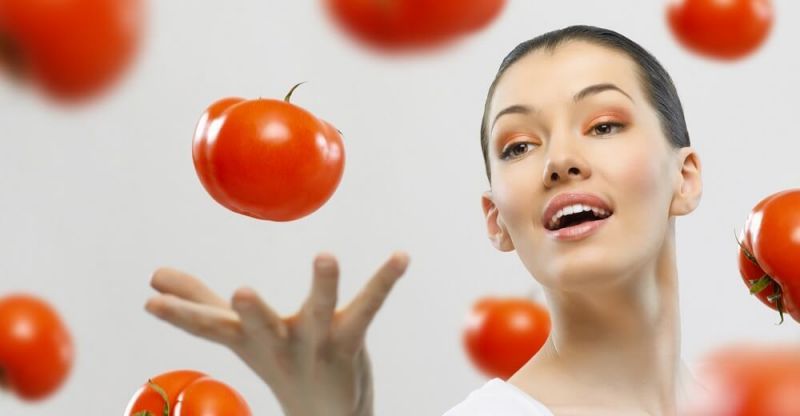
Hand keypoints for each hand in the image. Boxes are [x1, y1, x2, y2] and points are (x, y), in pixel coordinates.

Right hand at [144, 252, 409, 415]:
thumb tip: (153, 277)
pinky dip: (384, 280)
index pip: (209, 327)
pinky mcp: (350, 340)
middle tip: (240, 294)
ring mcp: (317, 345)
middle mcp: (280, 345)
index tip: (152, 300)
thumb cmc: (277, 360)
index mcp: (249, 341)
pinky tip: (401, 256)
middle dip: (252, 313)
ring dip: (323, 286)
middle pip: (263, 326)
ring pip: (320, 313)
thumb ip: (198, 304)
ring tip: (325, 257)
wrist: (325, 414)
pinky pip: (368, 306)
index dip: (182, 315)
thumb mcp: (236, 335)